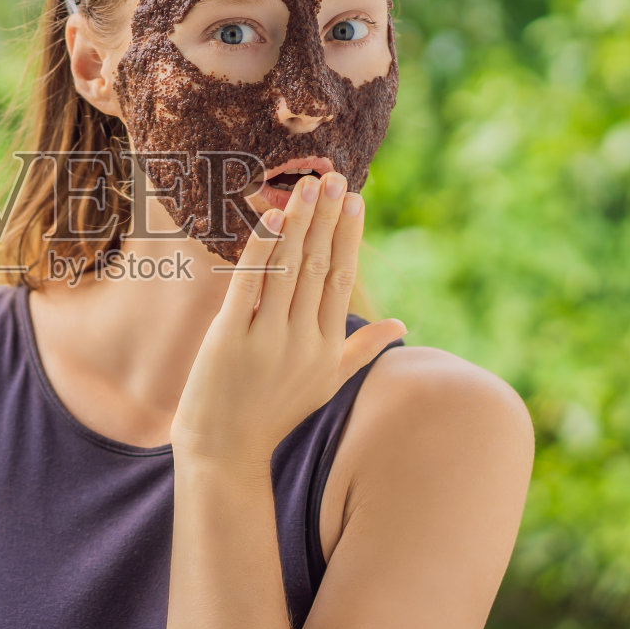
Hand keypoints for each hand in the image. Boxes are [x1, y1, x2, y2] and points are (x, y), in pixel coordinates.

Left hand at [170, 171, 407, 466]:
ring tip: (307, 186)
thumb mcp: (327, 382)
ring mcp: (268, 340)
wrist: (225, 451)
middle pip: (319, 267)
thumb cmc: (275, 412)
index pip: (341, 280)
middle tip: (335, 177)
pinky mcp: (231, 339)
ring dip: (300, 223)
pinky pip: (250, 285)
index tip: (354, 200)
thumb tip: (404, 327)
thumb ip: (362, 349)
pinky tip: (272, 218)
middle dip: (328, 219)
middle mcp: (303, 341)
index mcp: (328, 347)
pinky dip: (262, 250)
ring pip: (289, 270)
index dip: (348, 237)